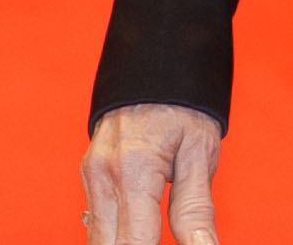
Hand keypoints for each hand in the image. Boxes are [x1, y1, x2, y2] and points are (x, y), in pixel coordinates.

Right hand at [80, 103, 222, 244]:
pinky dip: (115, 236)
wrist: (155, 66)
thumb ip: (196, 207)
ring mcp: (91, 177)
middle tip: (168, 241)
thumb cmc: (184, 107)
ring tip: (154, 237)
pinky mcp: (90, 177)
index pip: (134, 243)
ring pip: (97, 239)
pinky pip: (97, 222)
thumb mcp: (201, 151)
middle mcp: (103, 178)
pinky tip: (138, 237)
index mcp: (132, 171)